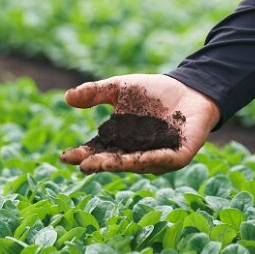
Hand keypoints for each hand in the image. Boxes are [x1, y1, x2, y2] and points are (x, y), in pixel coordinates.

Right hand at [60, 74, 220, 173]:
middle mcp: (135, 153)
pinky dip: (149, 160)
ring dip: (119, 165)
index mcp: (119, 140)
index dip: (82, 154)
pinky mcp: (178, 156)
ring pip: (135, 164)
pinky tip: (137, 160)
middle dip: (98, 163)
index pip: (97, 150)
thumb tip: (67, 97)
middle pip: (113, 161)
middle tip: (83, 164)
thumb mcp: (120, 88)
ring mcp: (157, 157)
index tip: (65, 156)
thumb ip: (96, 93)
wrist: (189, 88)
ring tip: (102, 164)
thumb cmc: (153, 91)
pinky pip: (163, 160)